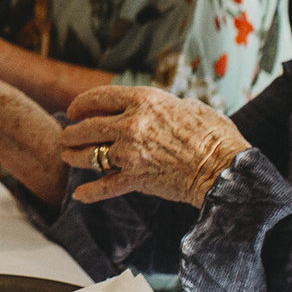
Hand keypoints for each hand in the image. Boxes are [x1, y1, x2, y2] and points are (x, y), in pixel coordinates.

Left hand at [60, 84, 247, 208]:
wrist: (224, 169)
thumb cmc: (215, 136)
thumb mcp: (189, 106)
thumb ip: (166, 106)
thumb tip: (160, 108)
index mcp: (144, 100)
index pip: (100, 97)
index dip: (81, 103)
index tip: (74, 110)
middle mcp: (131, 124)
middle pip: (88, 127)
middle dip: (72, 133)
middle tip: (67, 137)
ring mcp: (130, 152)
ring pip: (89, 155)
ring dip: (74, 157)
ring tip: (67, 157)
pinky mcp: (135, 178)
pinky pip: (104, 186)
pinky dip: (90, 192)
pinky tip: (80, 195)